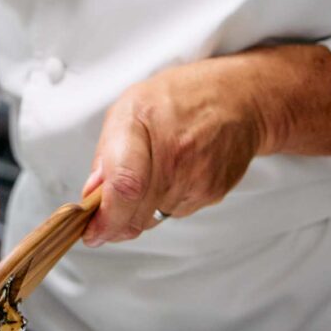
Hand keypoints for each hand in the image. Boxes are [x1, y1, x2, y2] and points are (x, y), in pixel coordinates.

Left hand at [81, 54, 267, 246]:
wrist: (238, 99)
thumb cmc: (180, 98)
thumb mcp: (129, 107)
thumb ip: (106, 153)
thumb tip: (92, 194)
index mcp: (143, 121)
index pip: (125, 184)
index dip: (106, 217)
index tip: (92, 231)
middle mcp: (174, 151)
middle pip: (136, 212)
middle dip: (114, 223)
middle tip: (105, 216)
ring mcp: (197, 175)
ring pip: (153, 218)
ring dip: (140, 210)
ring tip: (150, 173)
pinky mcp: (213, 192)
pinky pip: (175, 212)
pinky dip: (165, 202)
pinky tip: (173, 174)